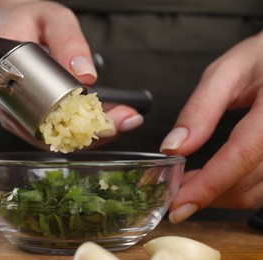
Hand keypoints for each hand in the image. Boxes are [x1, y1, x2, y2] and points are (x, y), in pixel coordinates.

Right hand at [0, 0, 141, 147]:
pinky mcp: (20, 117)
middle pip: (46, 131)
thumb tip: (86, 76)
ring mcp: (10, 112)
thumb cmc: (28, 20)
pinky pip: (48, 132)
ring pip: (49, 137)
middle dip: (89, 132)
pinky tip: (100, 122)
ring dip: (86, 135)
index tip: (106, 120)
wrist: (11, 24)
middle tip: (124, 121)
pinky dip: (76, 131)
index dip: (74, 121)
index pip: (37, 109)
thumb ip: (68, 41)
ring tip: (120, 121)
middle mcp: (1, 99)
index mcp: (2, 73)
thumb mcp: (53, 19)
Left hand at [160, 32, 262, 222]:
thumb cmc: (261, 59)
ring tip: (187, 185)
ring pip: (255, 193)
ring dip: (218, 196)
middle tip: (172, 191)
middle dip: (206, 193)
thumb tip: (173, 147)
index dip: (208, 185)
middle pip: (249, 182)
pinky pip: (262, 188)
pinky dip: (232, 190)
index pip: (242, 155)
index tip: (177, 204)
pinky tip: (211, 180)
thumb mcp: (227, 72)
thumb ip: (201, 109)